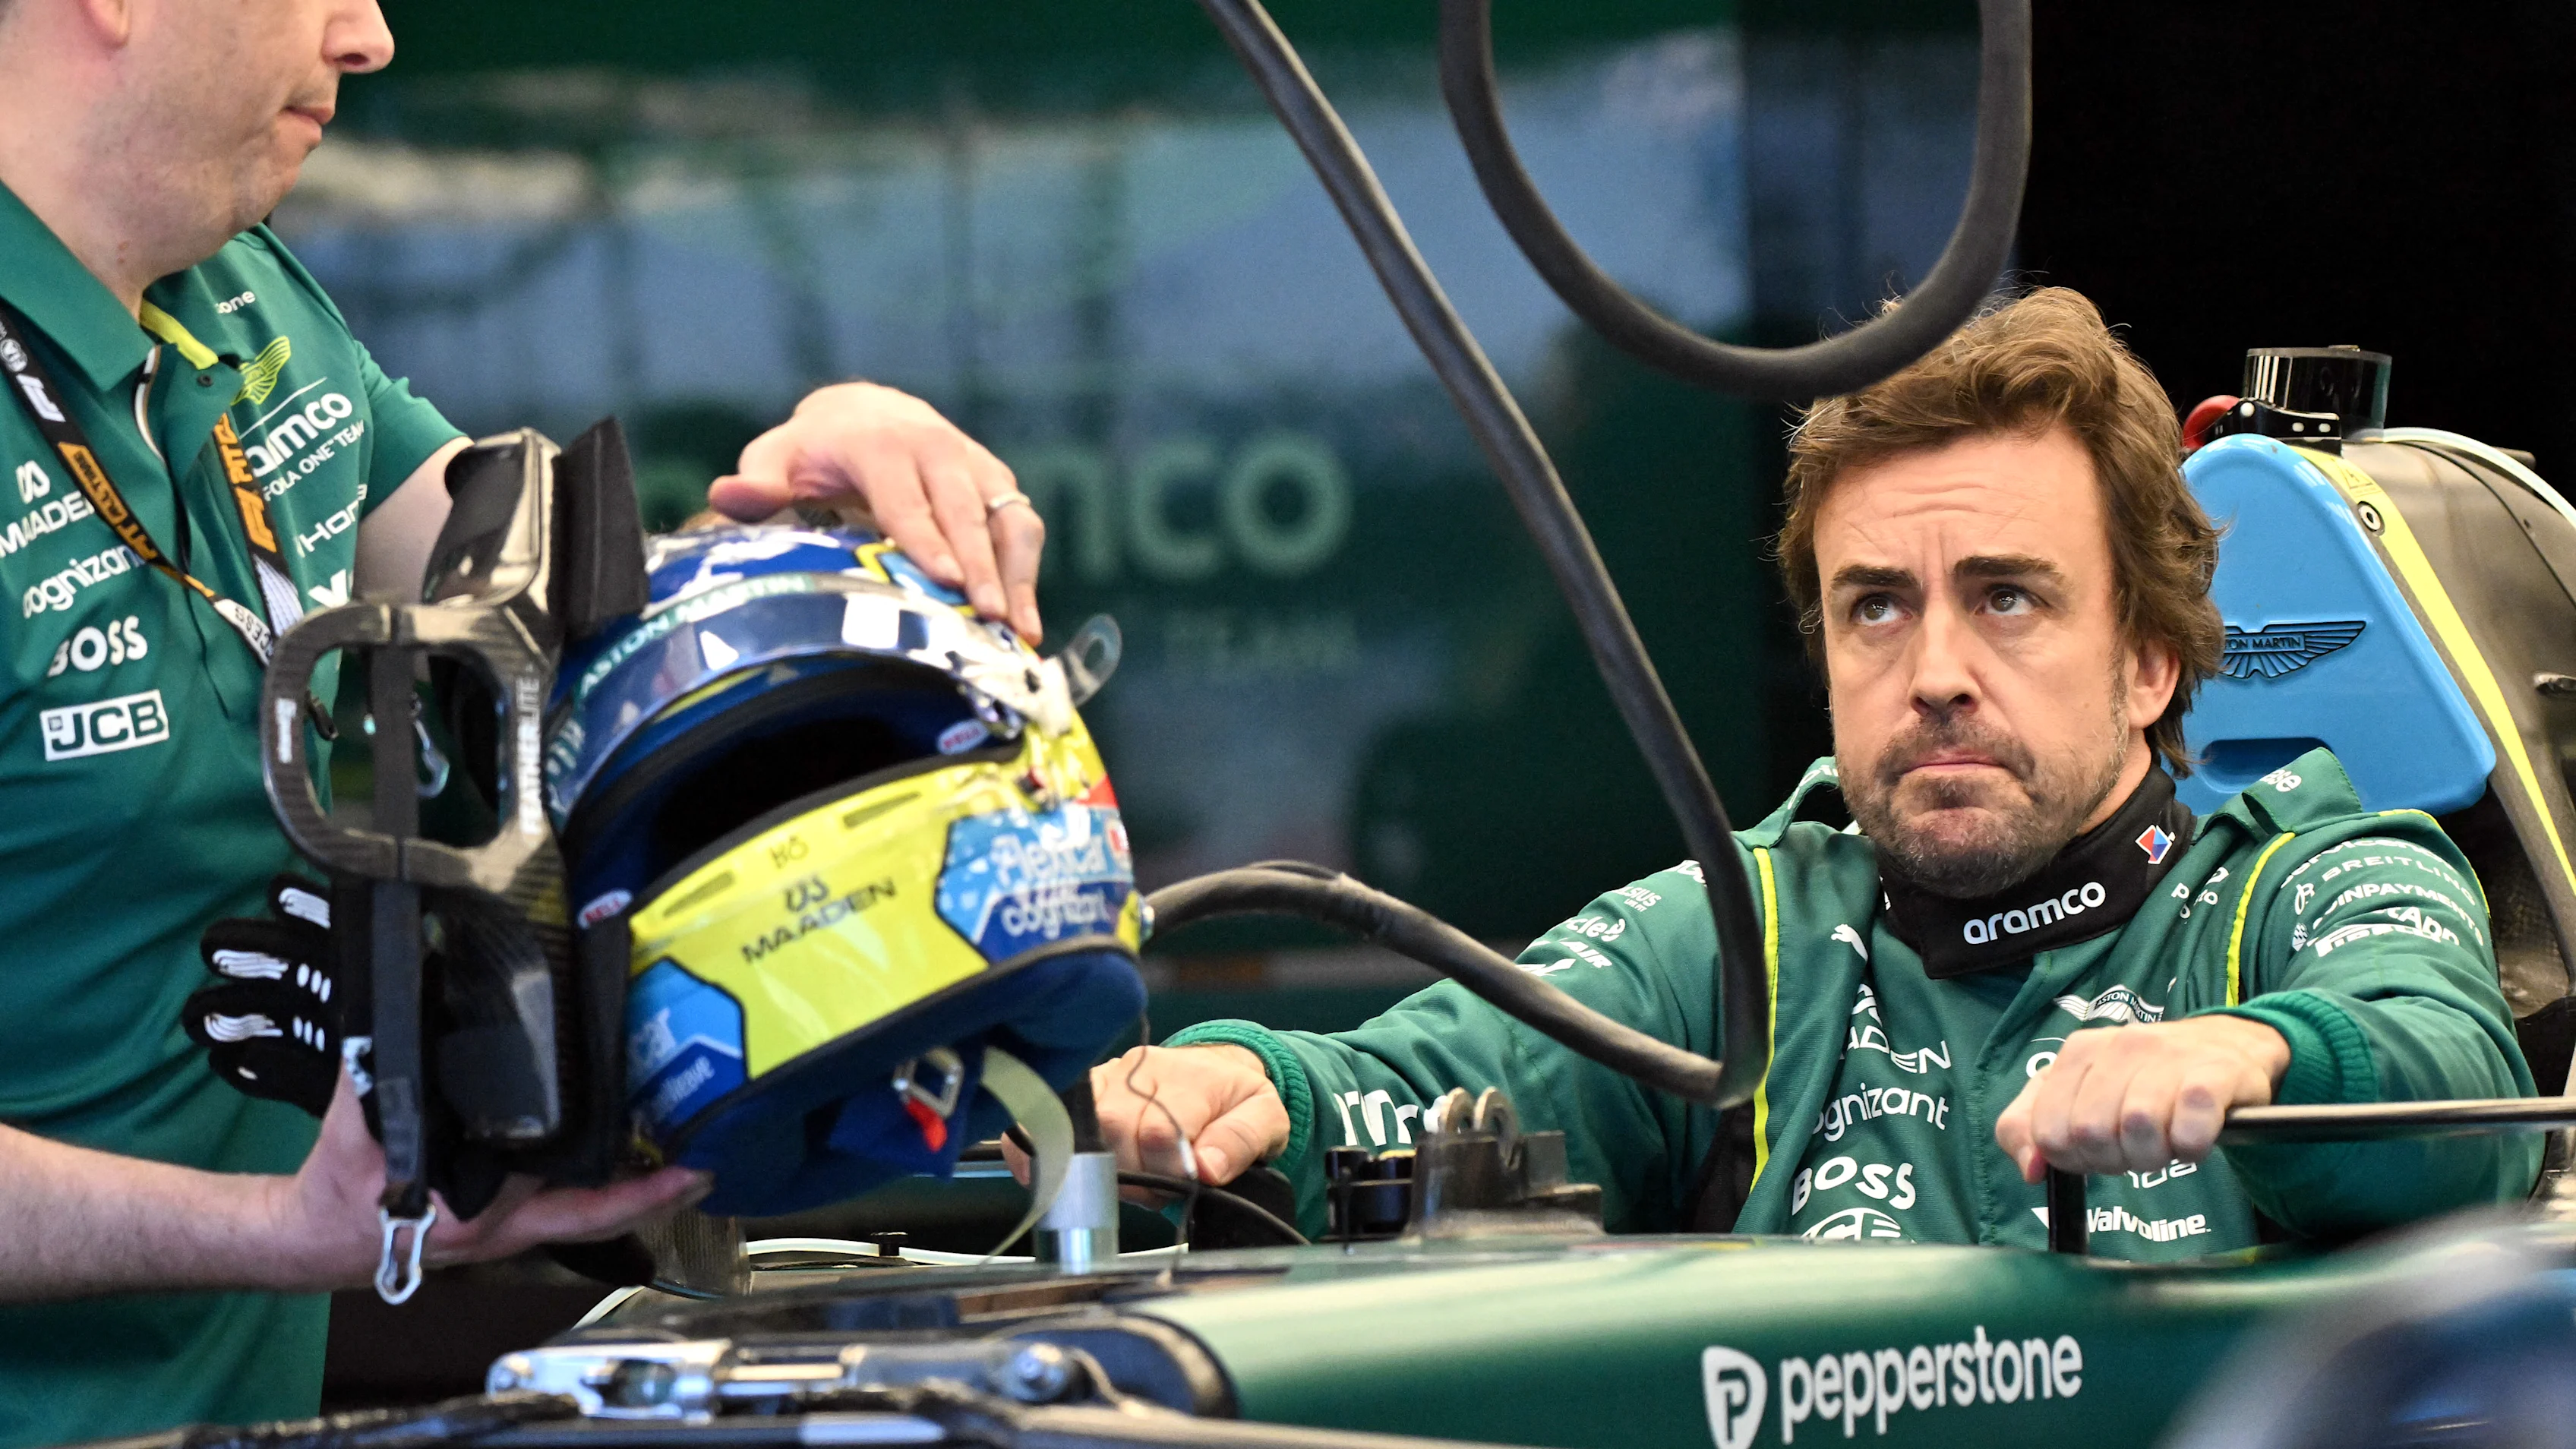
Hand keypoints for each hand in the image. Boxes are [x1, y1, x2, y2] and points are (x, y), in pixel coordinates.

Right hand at [269, 1073, 708, 1291]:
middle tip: (713, 1149)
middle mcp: (511, 1227)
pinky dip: (604, 1178)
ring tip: (690, 1142)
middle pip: (604, 1209)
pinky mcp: (509, 1217)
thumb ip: (380, 1072)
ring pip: (592, 1207)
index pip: (575, 1200)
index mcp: (481, 1213)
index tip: (688, 1169)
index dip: (636, 1190)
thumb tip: (401, 1011)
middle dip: (659, 1185)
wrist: (315, 1236)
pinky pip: (570, 1199)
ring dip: (639, 1182)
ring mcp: (514, 1227)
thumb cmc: (338, 1189)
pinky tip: (632, 1143)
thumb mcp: (356, 1127)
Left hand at [705, 382, 1044, 640]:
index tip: (944, 579)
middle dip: (980, 565)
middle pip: (965, 510)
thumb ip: (758, 481)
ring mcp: (975, 464)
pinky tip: (1026, 624)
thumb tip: (725, 496)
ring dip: (1017, 574)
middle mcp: (938, 447)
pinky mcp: (999, 482)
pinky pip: (1023, 526)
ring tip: (1020, 631)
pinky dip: (1028, 574)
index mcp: (883, 443)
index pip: (906, 497)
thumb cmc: (815, 451)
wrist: (869, 412)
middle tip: (990, 616)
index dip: (926, 539)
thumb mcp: (778, 457)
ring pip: (1008, 517)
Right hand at [1002, 1046, 1289, 1200]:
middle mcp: (1143, 1069)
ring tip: (1138, 1175)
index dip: (1167, 1169)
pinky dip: (1060, 1148)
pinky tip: (1077, 1167)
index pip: (1160, 1128)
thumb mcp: (1266, 1119)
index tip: (1185, 1184)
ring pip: (1085, 1128)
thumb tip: (1206, 1167)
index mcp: (1191, 1077)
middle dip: (1136, 1173)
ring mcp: (1109, 1077)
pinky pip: (1057, 1118)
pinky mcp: (1086, 1089)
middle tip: (1162, 1186)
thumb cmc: (1237, 1100)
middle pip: (1115, 1130)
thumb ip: (1241, 1141)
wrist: (1218, 1072)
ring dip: (1107, 1168)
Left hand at [1996, 1017, 2290, 1181]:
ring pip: (2138, 1129)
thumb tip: (2031, 1171)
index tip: (2098, 1151)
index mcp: (2079, 1051)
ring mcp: (2168, 1055)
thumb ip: (2031, 1128)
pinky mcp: (2215, 1074)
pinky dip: (2190, 1148)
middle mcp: (2120, 1045)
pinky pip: (2190, 1127)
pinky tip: (2194, 1140)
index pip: (2049, 1131)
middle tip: (2136, 1148)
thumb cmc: (2145, 1082)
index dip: (2073, 1158)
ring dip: (2154, 1155)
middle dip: (2113, 1159)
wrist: (2228, 1049)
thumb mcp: (2077, 1096)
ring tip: (2165, 1141)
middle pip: (2091, 1134)